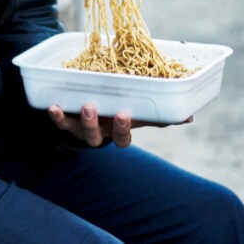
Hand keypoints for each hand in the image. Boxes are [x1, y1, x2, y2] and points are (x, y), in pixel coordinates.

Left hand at [47, 103, 188, 147]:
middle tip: (96, 108)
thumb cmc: (120, 109)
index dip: (122, 129)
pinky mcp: (66, 119)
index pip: (122, 138)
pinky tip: (52, 105)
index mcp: (118, 131)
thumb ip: (160, 115)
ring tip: (83, 105)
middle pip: (98, 136)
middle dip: (97, 125)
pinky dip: (56, 115)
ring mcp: (81, 128)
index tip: (125, 114)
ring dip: (79, 119)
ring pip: (79, 130)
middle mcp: (100, 132)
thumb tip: (190, 116)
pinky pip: (60, 121)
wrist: (89, 108)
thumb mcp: (140, 112)